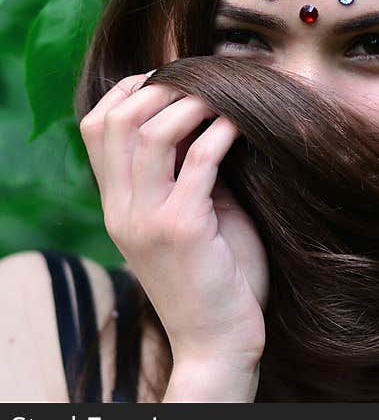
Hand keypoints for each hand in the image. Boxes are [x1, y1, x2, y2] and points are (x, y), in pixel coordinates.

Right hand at [79, 71, 268, 365]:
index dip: (131, 90)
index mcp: (117, 206)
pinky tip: (241, 124)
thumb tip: (209, 119)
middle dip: (163, 87)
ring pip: (152, 132)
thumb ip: (187, 174)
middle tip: (205, 80)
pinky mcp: (182, 229)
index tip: (173, 77)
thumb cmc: (215, 278)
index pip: (97, 127)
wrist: (218, 341)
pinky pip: (198, 160)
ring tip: (224, 96)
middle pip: (119, 120)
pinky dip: (221, 132)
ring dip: (192, 103)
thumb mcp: (190, 217)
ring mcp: (147, 219)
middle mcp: (121, 209)